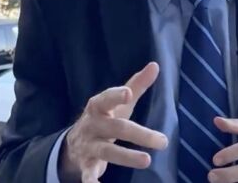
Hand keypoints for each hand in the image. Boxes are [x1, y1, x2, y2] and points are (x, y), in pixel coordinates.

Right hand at [60, 62, 167, 182]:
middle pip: (116, 128)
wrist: (74, 142)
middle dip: (139, 134)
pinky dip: (91, 182)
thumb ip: (137, 84)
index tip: (129, 93)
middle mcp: (92, 124)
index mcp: (99, 106)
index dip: (117, 95)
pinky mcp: (86, 165)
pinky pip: (88, 175)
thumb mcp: (119, 102)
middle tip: (163, 141)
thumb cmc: (105, 117)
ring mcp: (88, 145)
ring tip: (147, 161)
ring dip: (127, 157)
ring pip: (107, 151)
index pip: (107, 98)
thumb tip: (155, 65)